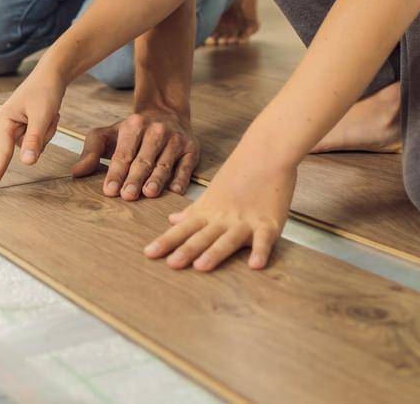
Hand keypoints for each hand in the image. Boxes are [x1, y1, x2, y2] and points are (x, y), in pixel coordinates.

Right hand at [0, 67, 66, 191]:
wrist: (51, 74)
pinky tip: (48, 113)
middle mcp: (5, 126)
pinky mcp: (23, 127)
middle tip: (48, 114)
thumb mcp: (42, 115)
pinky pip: (38, 139)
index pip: (2, 154)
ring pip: (35, 146)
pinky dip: (47, 128)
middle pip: (26, 150)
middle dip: (42, 135)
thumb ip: (34, 139)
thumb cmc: (45, 90)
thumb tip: (27, 163)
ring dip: (47, 131)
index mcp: (3, 122)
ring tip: (48, 112)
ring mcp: (14, 128)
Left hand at [74, 109, 199, 199]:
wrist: (167, 112)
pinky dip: (181, 178)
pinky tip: (175, 190)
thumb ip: (92, 151)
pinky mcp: (191, 149)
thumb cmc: (134, 130)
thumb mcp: (110, 134)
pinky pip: (186, 166)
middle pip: (144, 159)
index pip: (123, 153)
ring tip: (148, 193)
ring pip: (164, 163)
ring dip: (157, 179)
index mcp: (135, 125)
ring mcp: (176, 139)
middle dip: (135, 178)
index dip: (116, 173)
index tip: (110, 190)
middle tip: (127, 195)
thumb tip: (77, 172)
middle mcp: (157, 130)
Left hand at [145, 156, 294, 270]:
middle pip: (203, 235)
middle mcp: (224, 218)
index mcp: (209, 211)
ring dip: (215, 252)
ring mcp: (246, 220)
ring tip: (202, 266)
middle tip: (171, 264)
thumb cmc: (239, 173)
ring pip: (229, 239)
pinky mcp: (269, 223)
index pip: (184, 228)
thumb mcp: (212, 193)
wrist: (266, 153)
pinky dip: (261, 251)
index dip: (167, 241)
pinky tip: (255, 265)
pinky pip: (264, 239)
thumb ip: (194, 210)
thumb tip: (172, 220)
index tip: (149, 254)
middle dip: (187, 249)